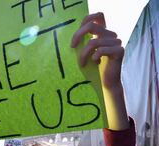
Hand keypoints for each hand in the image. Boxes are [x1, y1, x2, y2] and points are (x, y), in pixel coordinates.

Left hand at [71, 12, 127, 129]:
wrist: (104, 85)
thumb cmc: (92, 70)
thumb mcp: (84, 54)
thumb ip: (81, 42)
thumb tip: (69, 38)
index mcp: (103, 33)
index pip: (98, 16)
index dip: (86, 20)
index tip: (75, 38)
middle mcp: (111, 35)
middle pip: (92, 26)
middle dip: (78, 36)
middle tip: (72, 47)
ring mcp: (116, 42)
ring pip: (94, 42)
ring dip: (84, 54)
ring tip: (82, 64)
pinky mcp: (119, 51)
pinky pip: (101, 50)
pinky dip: (94, 58)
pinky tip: (96, 64)